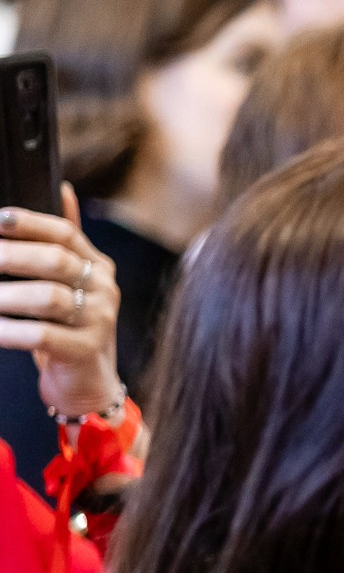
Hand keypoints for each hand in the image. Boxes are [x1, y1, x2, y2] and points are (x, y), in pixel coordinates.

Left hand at [0, 190, 122, 419]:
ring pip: (49, 298)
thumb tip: (63, 189)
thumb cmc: (69, 328)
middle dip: (11, 256)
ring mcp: (99, 321)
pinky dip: (10, 331)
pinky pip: (43, 336)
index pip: (66, 233)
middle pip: (57, 261)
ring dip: (5, 296)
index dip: (30, 223)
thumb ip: (65, 240)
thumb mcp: (70, 282)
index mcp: (98, 266)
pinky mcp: (86, 351)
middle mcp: (105, 289)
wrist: (88, 383)